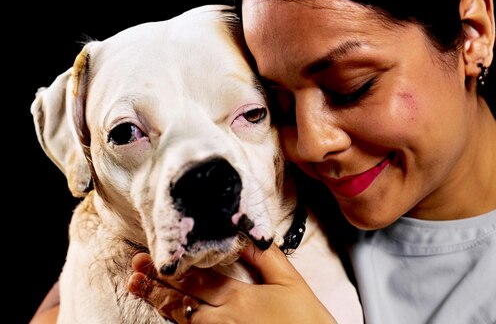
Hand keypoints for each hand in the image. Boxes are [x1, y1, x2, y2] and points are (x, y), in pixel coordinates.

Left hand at [127, 243, 337, 323]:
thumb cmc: (306, 319)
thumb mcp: (290, 281)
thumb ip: (265, 256)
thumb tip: (243, 235)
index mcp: (239, 298)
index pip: (198, 280)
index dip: (173, 269)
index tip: (150, 258)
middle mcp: (224, 320)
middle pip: (183, 301)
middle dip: (157, 285)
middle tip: (134, 271)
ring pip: (183, 320)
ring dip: (160, 304)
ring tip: (138, 289)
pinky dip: (179, 323)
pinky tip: (170, 316)